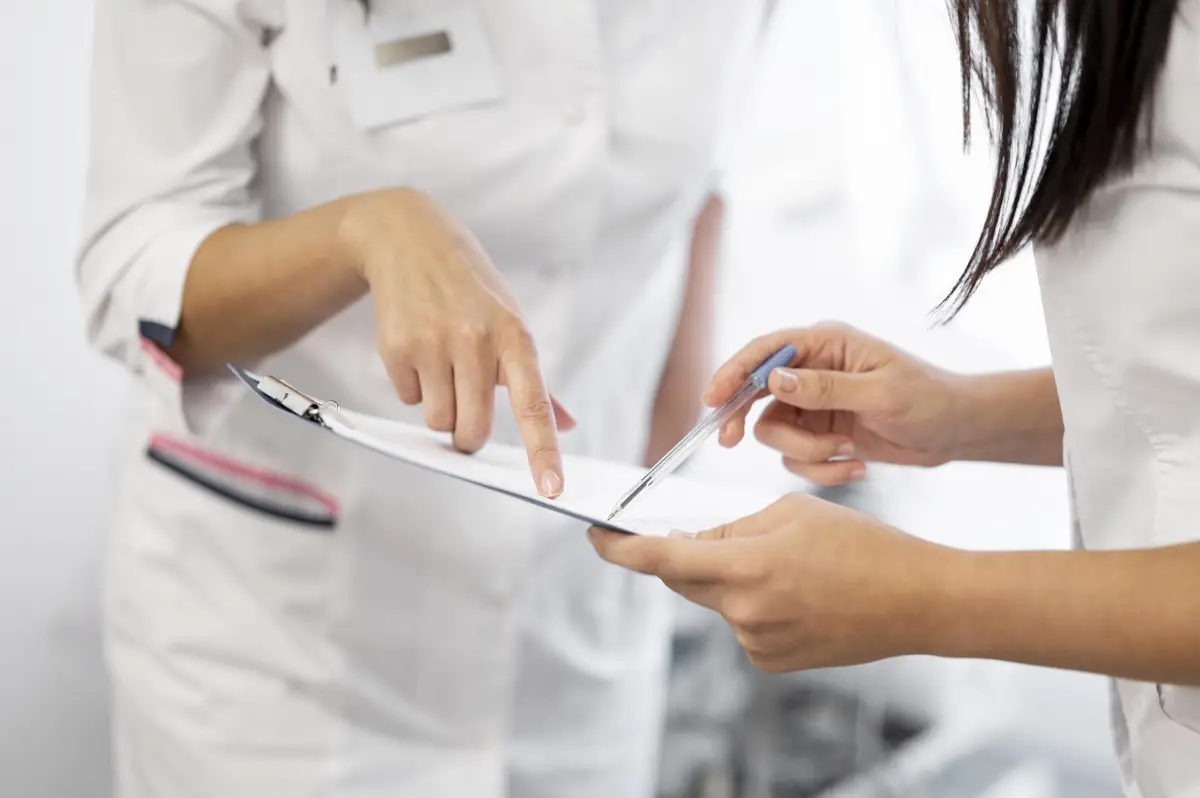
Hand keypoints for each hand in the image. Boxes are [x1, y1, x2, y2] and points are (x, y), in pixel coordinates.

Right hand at [339, 188, 573, 496]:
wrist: (409, 240)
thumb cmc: (471, 290)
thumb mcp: (511, 322)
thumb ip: (537, 381)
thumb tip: (567, 423)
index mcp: (516, 339)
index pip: (534, 406)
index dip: (543, 451)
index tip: (551, 489)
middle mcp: (477, 342)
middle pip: (470, 431)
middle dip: (466, 434)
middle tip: (465, 410)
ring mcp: (434, 345)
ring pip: (437, 421)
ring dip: (438, 408)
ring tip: (440, 366)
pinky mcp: (397, 347)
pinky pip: (406, 399)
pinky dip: (411, 387)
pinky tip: (417, 350)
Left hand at [589, 493, 958, 671]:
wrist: (916, 601)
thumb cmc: (860, 545)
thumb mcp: (791, 512)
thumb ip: (732, 528)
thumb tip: (692, 544)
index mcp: (747, 565)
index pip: (661, 560)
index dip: (620, 550)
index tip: (595, 537)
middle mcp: (744, 611)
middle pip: (684, 581)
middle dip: (686, 556)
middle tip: (710, 536)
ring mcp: (757, 642)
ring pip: (718, 601)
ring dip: (731, 580)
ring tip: (790, 566)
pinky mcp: (772, 662)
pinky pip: (742, 624)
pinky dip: (753, 605)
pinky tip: (797, 595)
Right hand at [704, 322, 964, 485]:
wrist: (957, 433)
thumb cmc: (929, 401)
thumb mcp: (880, 394)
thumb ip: (824, 387)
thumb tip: (773, 380)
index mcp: (825, 344)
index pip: (764, 351)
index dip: (733, 373)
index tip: (712, 399)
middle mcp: (813, 370)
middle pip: (755, 393)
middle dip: (745, 420)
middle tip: (729, 442)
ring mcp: (814, 404)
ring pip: (775, 433)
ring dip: (805, 452)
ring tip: (845, 453)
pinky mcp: (821, 433)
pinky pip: (796, 458)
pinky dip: (821, 468)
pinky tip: (856, 464)